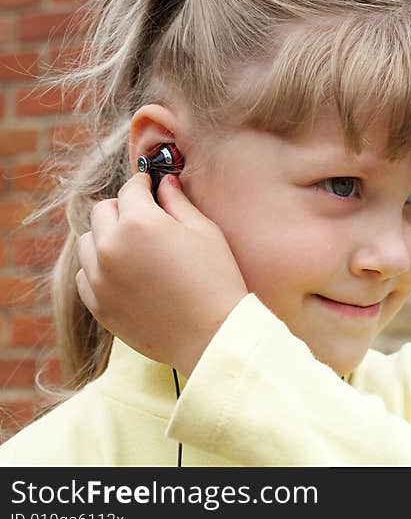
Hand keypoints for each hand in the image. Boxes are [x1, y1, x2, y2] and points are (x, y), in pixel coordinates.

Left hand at [75, 172, 248, 377]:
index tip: (149, 184)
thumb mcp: (205, 232)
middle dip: (122, 207)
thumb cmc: (216, 279)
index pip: (130, 189)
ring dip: (106, 237)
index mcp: (139, 222)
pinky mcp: (98, 305)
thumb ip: (178, 203)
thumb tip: (165, 184)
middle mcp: (111, 246)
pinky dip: (99, 268)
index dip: (142, 183)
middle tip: (144, 215)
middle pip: (102, 211)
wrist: (212, 334)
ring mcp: (99, 278)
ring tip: (132, 246)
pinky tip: (124, 273)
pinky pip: (86, 274)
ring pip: (88, 242)